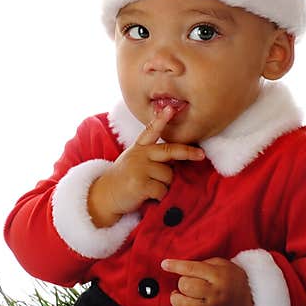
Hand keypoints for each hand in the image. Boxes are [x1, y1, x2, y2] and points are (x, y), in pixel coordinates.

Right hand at [88, 105, 204, 226]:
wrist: (105, 196)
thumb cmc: (125, 178)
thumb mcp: (134, 160)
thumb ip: (151, 156)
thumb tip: (176, 160)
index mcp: (139, 148)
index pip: (150, 131)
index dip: (161, 119)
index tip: (170, 109)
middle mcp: (139, 155)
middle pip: (169, 151)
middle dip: (187, 152)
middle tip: (200, 155)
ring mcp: (139, 168)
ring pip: (169, 175)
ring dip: (165, 185)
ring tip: (151, 188)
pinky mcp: (139, 184)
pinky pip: (162, 190)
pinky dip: (160, 196)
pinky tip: (148, 196)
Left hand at [160, 257, 252, 305]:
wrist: (251, 303)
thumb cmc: (234, 281)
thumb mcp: (222, 264)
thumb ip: (202, 264)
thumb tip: (179, 267)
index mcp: (217, 276)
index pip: (191, 269)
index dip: (174, 266)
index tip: (165, 264)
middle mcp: (214, 293)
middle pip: (185, 287)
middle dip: (181, 283)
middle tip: (186, 283)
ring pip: (182, 305)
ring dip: (176, 299)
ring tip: (180, 296)